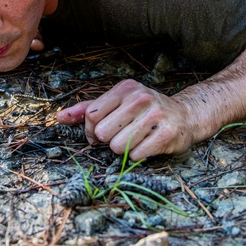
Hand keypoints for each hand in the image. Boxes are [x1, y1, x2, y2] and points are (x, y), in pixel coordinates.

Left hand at [56, 79, 193, 160]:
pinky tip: (148, 146)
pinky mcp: (167, 133)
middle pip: (103, 132)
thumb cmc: (145, 112)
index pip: (92, 114)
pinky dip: (138, 156)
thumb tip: (59, 117)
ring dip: (124, 149)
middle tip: (122, 136)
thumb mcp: (118, 104)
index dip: (91, 130)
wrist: (185, 116)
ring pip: (118, 146)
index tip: (100, 134)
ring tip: (137, 140)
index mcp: (126, 88)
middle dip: (109, 140)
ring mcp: (155, 115)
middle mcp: (140, 98)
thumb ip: (88, 109)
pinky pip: (136, 155)